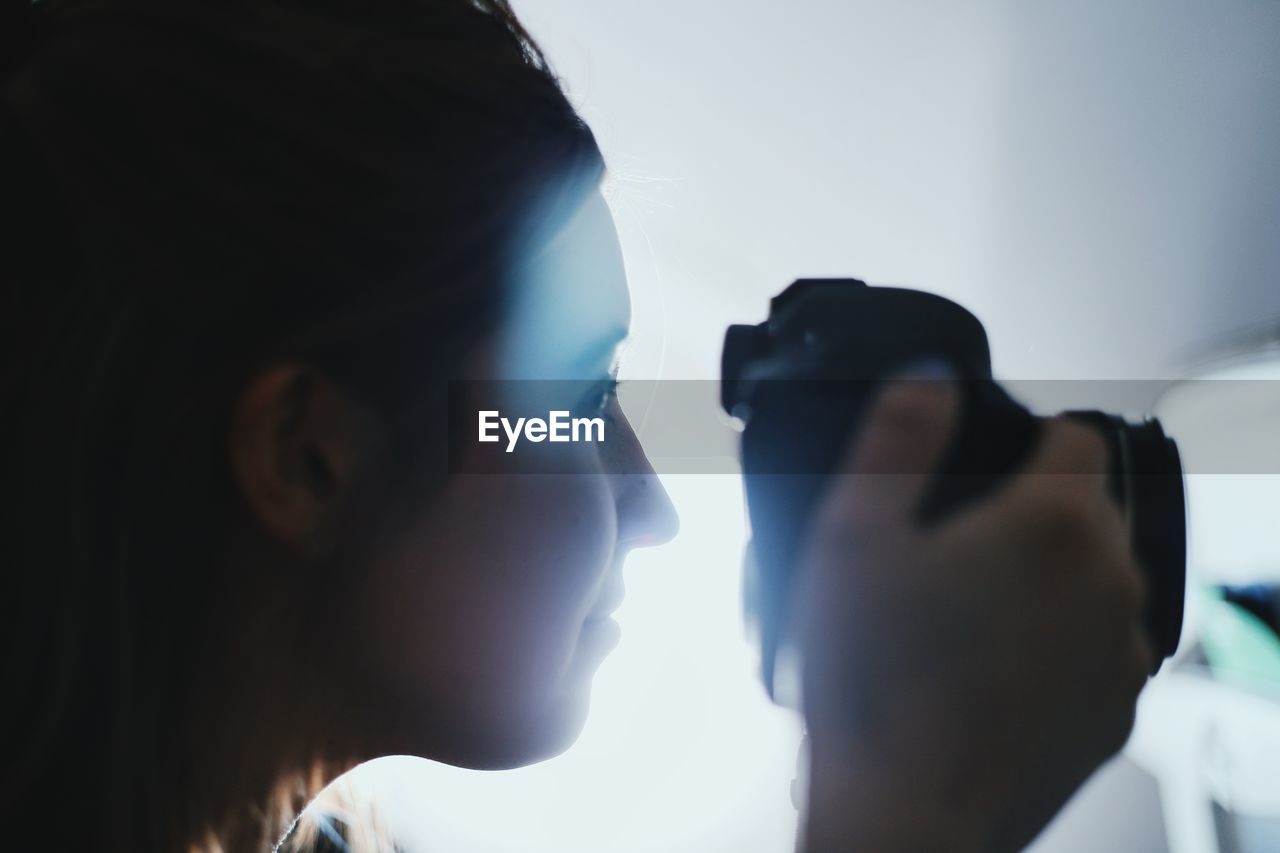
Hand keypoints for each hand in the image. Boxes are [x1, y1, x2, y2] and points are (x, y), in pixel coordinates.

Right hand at [792, 376, 1151, 851]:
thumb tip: (930, 373)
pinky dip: (1058, 638)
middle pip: (1090, 503)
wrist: (905, 814)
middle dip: (1032, 507)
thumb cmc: (873, 683)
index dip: (1024, 437)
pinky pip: (1097, 642)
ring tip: (964, 614)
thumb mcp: (853, 534)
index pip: (1076, 433)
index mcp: (1053, 521)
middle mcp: (1109, 577)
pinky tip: (988, 666)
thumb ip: (898, 437)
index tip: (979, 468)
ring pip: (1096, 573)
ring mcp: (1122, 649)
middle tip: (948, 552)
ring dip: (1048, 574)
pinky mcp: (1116, 709)